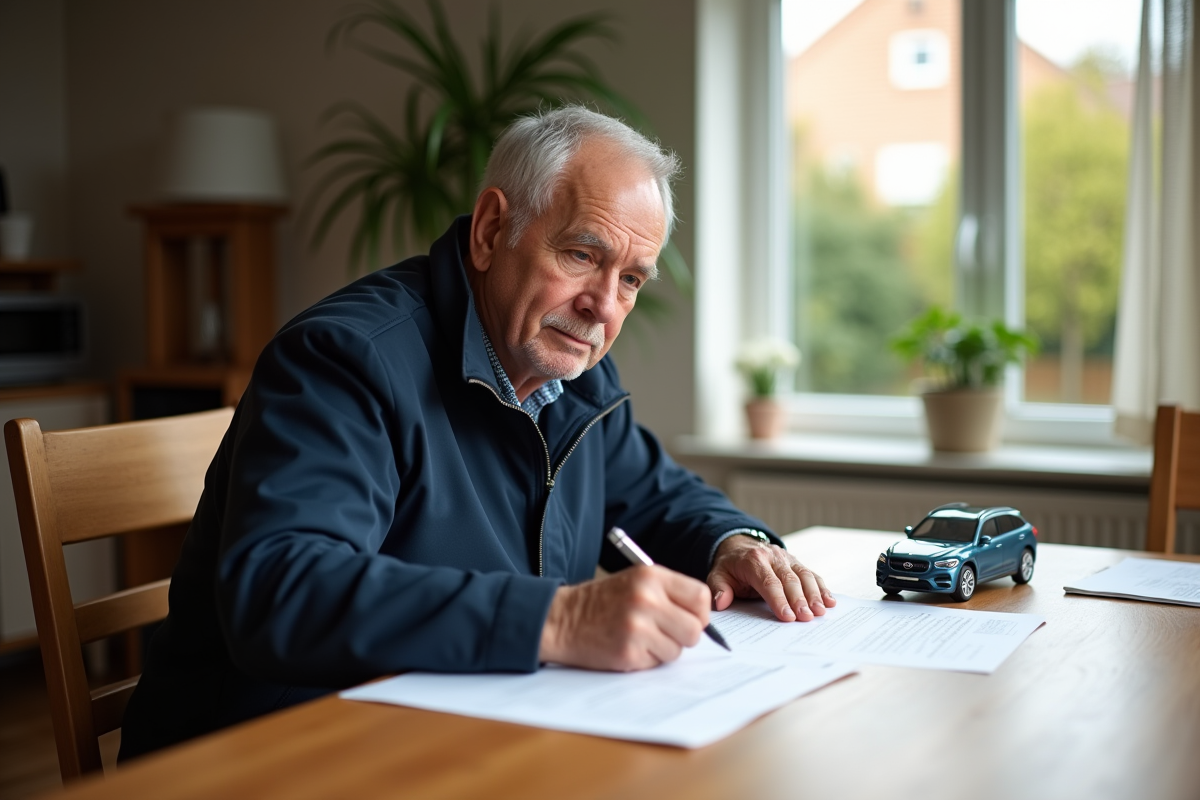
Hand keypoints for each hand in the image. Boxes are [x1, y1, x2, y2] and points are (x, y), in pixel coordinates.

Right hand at [538, 565, 710, 670]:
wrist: (562, 619)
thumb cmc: (603, 602)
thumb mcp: (636, 582)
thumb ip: (670, 593)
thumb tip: (704, 619)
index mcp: (651, 576)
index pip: (701, 597)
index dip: (699, 612)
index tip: (688, 617)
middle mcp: (647, 599)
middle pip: (695, 629)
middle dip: (684, 635)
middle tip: (665, 632)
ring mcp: (638, 627)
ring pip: (678, 650)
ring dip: (664, 649)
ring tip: (641, 638)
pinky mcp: (629, 652)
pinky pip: (657, 662)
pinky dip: (647, 659)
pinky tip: (628, 646)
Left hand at [707, 535, 835, 621]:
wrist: (740, 547)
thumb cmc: (730, 567)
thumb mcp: (717, 575)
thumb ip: (719, 588)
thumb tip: (721, 602)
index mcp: (753, 560)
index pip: (768, 582)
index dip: (778, 600)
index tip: (787, 617)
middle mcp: (773, 556)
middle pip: (789, 579)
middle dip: (800, 599)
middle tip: (808, 618)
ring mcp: (787, 558)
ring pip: (804, 575)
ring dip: (814, 594)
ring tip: (821, 611)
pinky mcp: (796, 562)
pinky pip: (811, 574)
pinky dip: (822, 587)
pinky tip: (830, 601)